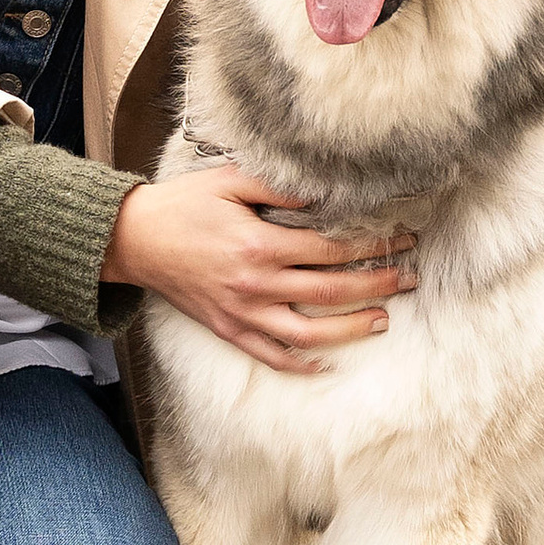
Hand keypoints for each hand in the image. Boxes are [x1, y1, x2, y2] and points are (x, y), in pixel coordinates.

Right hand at [105, 167, 416, 375]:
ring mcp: (243, 313)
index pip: (332, 249)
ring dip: (352, 329)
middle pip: (332, 292)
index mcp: (260, 244)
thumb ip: (278, 187)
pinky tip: (327, 363)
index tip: (403, 240)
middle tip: (410, 279)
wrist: (133, 240)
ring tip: (384, 319)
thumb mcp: (229, 180)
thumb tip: (325, 195)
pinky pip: (271, 355)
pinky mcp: (229, 329)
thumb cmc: (183, 204)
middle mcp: (256, 284)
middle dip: (378, 285)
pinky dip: (301, 364)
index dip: (373, 245)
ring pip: (310, 334)